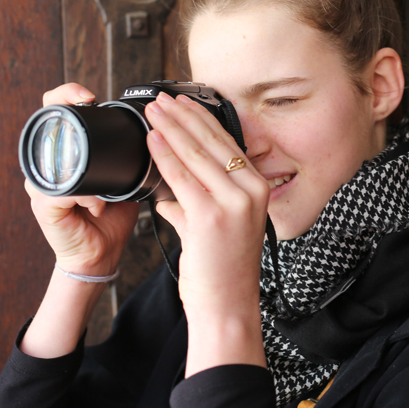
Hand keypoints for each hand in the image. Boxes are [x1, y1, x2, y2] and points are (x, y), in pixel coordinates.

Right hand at [25, 83, 138, 275]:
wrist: (102, 253)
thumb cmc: (112, 216)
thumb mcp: (125, 176)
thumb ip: (129, 154)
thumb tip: (154, 128)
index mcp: (66, 153)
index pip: (54, 109)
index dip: (66, 94)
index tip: (90, 95)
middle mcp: (47, 164)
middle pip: (45, 124)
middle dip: (65, 112)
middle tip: (88, 110)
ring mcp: (41, 184)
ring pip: (52, 157)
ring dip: (83, 164)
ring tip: (105, 184)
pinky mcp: (43, 206)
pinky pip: (58, 192)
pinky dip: (84, 197)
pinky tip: (99, 205)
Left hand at [143, 92, 269, 373]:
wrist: (227, 308)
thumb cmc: (221, 272)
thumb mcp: (214, 229)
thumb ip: (193, 205)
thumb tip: (167, 191)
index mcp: (257, 189)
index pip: (227, 142)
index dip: (201, 119)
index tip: (180, 103)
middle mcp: (252, 191)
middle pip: (212, 141)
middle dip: (183, 116)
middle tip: (160, 99)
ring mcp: (235, 203)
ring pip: (196, 154)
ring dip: (170, 128)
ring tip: (152, 111)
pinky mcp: (212, 216)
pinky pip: (182, 177)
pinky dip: (164, 155)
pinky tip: (151, 140)